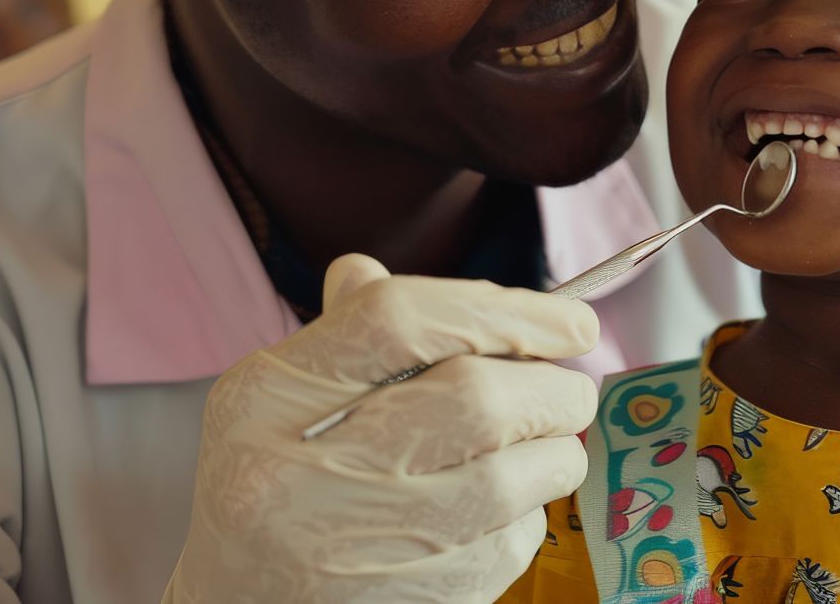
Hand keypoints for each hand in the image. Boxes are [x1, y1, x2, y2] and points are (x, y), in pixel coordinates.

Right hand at [163, 255, 599, 603]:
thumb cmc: (269, 489)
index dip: (504, 309)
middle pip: (472, 398)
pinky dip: (527, 513)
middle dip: (550, 385)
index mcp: (270, 400)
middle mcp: (306, 475)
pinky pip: (509, 544)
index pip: (399, 320)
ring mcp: (357, 550)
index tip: (571, 318)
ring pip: (510, 478)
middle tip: (570, 385)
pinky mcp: (410, 603)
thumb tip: (375, 270)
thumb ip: (339, 333)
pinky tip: (502, 505)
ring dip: (555, 450)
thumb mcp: (273, 400)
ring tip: (547, 440)